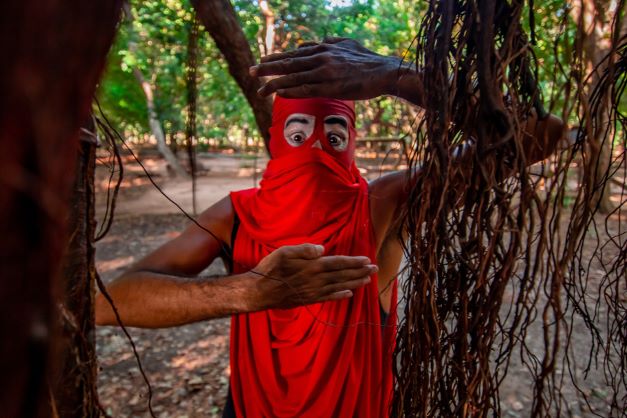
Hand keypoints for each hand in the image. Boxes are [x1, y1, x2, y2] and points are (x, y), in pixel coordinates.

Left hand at [250, 37, 404, 99]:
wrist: (384, 72)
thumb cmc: (367, 60)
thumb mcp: (347, 44)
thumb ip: (329, 42)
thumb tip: (311, 43)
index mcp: (324, 48)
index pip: (294, 53)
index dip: (276, 58)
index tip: (261, 62)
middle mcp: (321, 58)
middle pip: (288, 63)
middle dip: (267, 69)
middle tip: (250, 72)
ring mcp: (325, 73)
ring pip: (294, 78)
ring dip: (274, 83)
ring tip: (260, 89)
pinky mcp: (331, 87)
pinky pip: (306, 90)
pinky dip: (291, 91)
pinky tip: (279, 94)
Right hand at [251, 243, 376, 309]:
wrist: (258, 292)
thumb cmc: (270, 268)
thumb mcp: (284, 252)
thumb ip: (304, 249)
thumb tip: (322, 249)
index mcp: (312, 267)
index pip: (338, 263)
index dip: (354, 262)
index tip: (367, 260)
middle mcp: (316, 280)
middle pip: (343, 275)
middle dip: (360, 272)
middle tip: (375, 269)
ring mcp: (313, 291)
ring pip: (339, 287)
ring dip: (355, 283)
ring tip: (368, 280)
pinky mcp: (308, 299)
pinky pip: (329, 298)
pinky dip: (340, 296)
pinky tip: (349, 294)